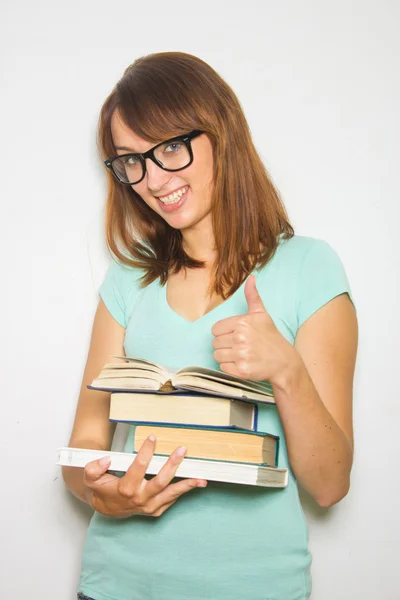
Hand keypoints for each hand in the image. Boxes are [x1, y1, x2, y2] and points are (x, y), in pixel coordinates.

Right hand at [83, 436, 206, 517]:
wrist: (107, 508)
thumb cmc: (102, 489)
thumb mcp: (91, 478)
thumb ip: (94, 468)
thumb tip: (106, 459)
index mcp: (126, 488)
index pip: (139, 467)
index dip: (146, 451)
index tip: (153, 437)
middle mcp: (140, 499)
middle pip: (160, 481)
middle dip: (173, 465)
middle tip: (182, 450)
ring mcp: (149, 506)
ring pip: (171, 494)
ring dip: (187, 485)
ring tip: (201, 479)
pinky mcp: (156, 510)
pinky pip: (171, 500)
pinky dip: (182, 492)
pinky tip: (193, 483)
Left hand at [211, 275, 295, 383]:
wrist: (284, 362)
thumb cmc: (271, 337)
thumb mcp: (262, 315)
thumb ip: (253, 297)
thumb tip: (251, 278)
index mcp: (242, 323)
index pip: (215, 329)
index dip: (223, 333)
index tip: (235, 335)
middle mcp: (240, 338)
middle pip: (215, 343)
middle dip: (225, 345)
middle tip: (239, 346)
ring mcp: (241, 355)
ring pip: (217, 355)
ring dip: (226, 356)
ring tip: (240, 355)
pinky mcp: (241, 370)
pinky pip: (223, 367)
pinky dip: (230, 367)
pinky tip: (242, 363)